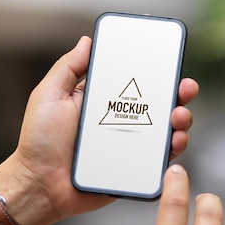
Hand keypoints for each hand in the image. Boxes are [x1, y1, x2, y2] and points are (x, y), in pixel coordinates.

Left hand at [0, 36, 197, 224]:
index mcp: (104, 100)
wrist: (39, 184)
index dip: (156, 71)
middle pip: (159, 103)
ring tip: (179, 117)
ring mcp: (130, 145)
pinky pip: (160, 158)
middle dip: (179, 93)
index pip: (136, 81)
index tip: (170, 61)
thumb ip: (67, 68)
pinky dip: (174, 149)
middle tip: (185, 88)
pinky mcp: (134, 168)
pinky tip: (175, 142)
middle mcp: (121, 120)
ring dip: (181, 119)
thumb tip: (87, 41)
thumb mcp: (49, 96)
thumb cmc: (39, 142)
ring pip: (166, 130)